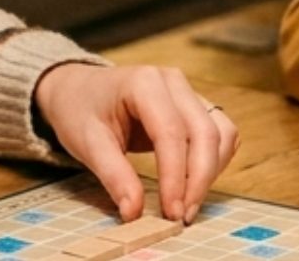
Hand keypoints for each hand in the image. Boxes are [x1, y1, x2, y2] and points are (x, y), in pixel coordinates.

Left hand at [32, 63, 238, 224]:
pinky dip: (215, 161)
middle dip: (199, 180)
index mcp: (144, 83)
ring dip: (211, 172)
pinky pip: (220, 134)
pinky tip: (194, 184)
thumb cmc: (80, 110)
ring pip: (220, 134)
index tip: (171, 213)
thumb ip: (113, 176)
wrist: (78, 89)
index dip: (175, 177)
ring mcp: (187, 92)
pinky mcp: (195, 106)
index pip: (171, 133)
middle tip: (182, 217)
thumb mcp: (87, 143)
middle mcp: (173, 82)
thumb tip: (134, 213)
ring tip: (187, 204)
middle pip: (205, 133)